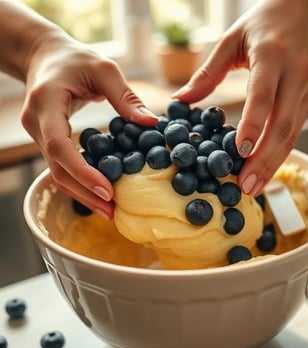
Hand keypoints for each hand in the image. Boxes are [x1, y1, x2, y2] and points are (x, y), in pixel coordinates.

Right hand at [21, 35, 157, 219]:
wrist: (45, 56)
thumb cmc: (75, 58)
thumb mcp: (103, 68)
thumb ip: (125, 96)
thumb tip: (151, 123)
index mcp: (45, 104)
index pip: (60, 146)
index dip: (83, 172)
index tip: (107, 191)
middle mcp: (37, 124)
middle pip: (58, 169)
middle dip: (85, 193)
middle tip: (113, 211)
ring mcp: (38, 135)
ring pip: (58, 174)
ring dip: (83, 194)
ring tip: (109, 211)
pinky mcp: (47, 141)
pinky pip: (62, 167)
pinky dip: (80, 182)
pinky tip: (99, 193)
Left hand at [173, 0, 307, 195]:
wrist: (301, 11)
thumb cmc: (262, 24)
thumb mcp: (229, 40)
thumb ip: (206, 73)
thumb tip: (180, 102)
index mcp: (272, 57)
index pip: (263, 96)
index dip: (253, 125)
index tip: (240, 152)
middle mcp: (294, 76)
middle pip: (281, 125)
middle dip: (263, 160)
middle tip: (245, 185)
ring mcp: (305, 90)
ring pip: (291, 135)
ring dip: (273, 164)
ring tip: (254, 187)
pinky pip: (294, 133)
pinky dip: (279, 155)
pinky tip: (265, 171)